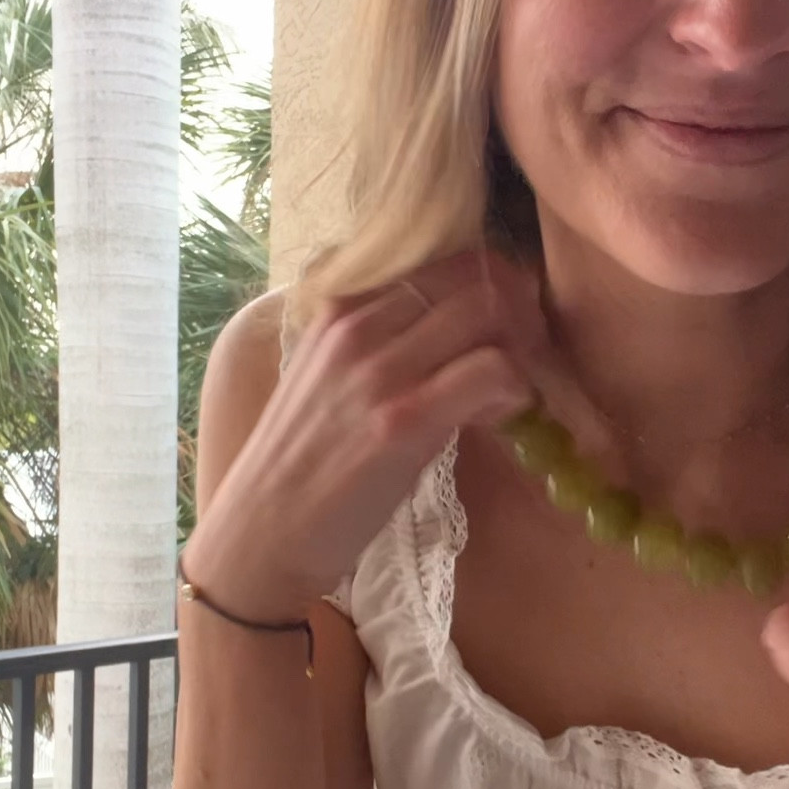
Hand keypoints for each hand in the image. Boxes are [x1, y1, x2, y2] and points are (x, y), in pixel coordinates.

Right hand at [184, 251, 537, 622]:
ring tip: (515, 388)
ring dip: (522, 347)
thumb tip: (455, 331)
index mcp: (341, 307)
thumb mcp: (328, 375)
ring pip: (489, 311)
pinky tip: (502, 415)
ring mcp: (380, 370)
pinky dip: (515, 388)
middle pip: (475, 275)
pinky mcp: (403, 420)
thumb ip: (381, 341)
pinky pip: (490, 371)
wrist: (261, 529)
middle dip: (520, 309)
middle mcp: (359, 325)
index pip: (444, 258)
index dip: (494, 283)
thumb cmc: (301, 461)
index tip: (507, 324)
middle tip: (526, 354)